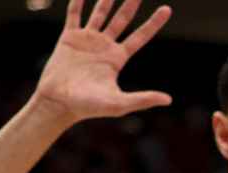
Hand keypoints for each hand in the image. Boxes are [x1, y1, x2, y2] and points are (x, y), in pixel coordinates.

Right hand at [34, 0, 171, 121]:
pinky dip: (78, 2)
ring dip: (106, 0)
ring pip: (100, 14)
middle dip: (131, 5)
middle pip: (121, 20)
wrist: (59, 104)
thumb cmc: (89, 107)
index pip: (140, 36)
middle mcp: (104, 46)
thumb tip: (168, 100)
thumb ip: (143, 99)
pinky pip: (75, 15)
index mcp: (118, 58)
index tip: (166, 9)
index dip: (153, 23)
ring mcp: (87, 40)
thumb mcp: (119, 104)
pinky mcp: (69, 38)